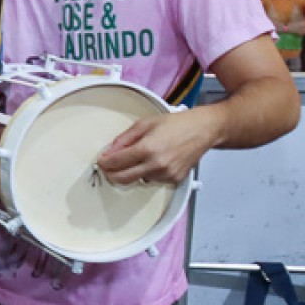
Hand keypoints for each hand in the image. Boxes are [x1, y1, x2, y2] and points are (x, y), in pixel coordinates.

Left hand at [95, 107, 217, 186]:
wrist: (203, 130)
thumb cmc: (177, 124)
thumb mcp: (145, 124)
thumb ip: (124, 139)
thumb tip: (109, 151)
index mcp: (148, 148)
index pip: (116, 162)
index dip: (104, 162)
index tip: (101, 161)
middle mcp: (157, 164)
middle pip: (123, 178)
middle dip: (111, 174)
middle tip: (108, 167)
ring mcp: (166, 174)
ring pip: (137, 180)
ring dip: (131, 172)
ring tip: (139, 157)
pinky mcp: (174, 179)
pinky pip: (152, 180)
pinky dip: (147, 173)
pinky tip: (154, 161)